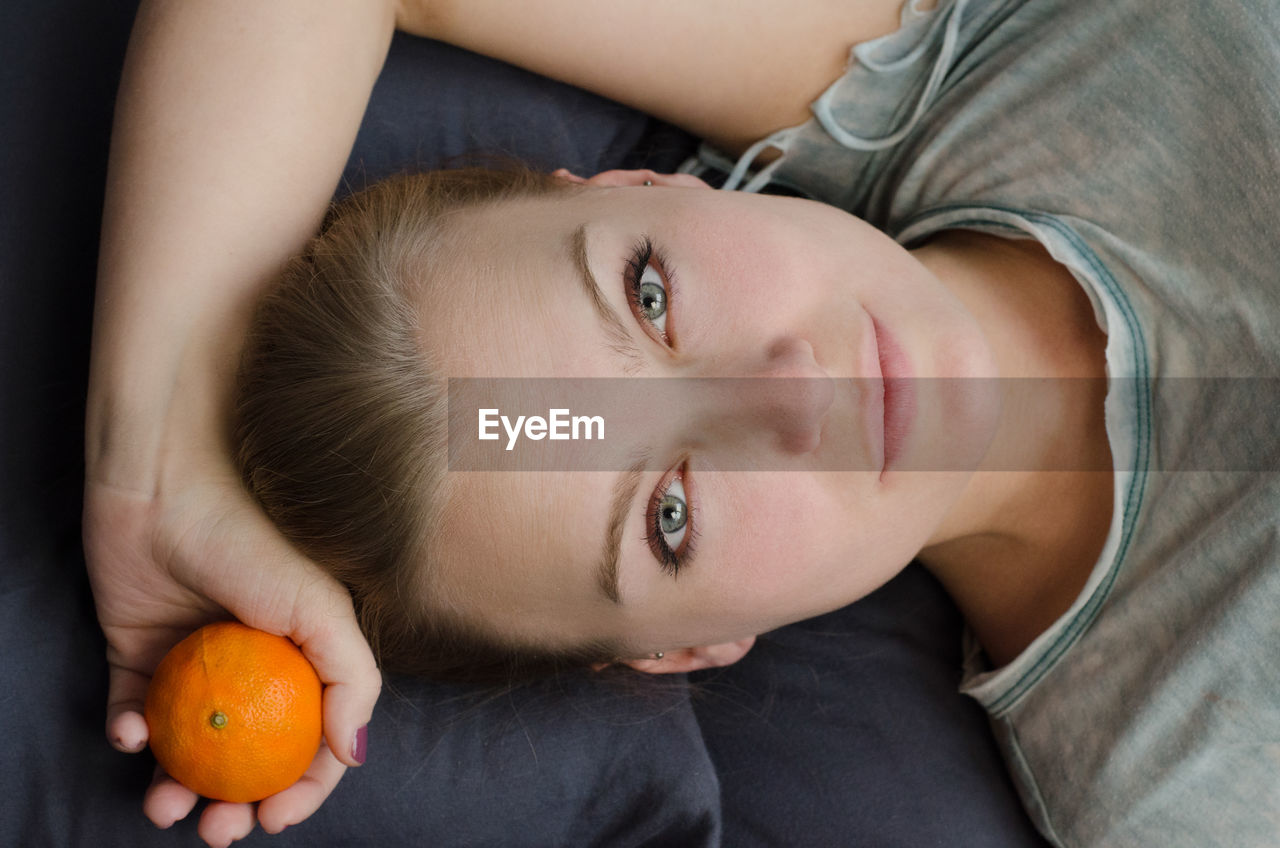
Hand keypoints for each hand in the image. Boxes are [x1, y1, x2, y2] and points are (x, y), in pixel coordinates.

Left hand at [83, 445, 380, 846]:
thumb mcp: (321, 609)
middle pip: (249, 755)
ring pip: (190, 749)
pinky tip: (130, 734)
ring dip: (179, 788)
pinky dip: (129, 735)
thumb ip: (351, 681)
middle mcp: (252, 667)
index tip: (274, 818)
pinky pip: (133, 713)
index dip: (302, 788)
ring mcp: (196, 664)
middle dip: (235, 805)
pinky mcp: (137, 655)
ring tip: (166, 805)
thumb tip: (354, 756)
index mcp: (302, 658)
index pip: (312, 739)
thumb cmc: (253, 540)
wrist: (164, 485)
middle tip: (219, 830)